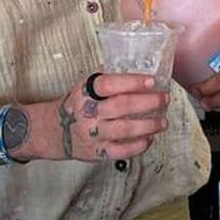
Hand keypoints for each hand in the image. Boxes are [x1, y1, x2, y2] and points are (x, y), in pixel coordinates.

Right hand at [53, 73, 169, 161]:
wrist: (55, 131)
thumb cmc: (78, 105)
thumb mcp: (85, 86)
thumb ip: (107, 77)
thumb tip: (138, 67)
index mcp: (85, 92)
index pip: (109, 84)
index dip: (132, 82)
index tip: (151, 81)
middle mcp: (88, 113)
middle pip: (122, 106)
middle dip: (148, 102)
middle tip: (164, 99)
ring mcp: (92, 134)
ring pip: (124, 129)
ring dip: (148, 125)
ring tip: (163, 122)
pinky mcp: (97, 152)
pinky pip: (121, 151)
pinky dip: (138, 146)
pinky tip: (149, 139)